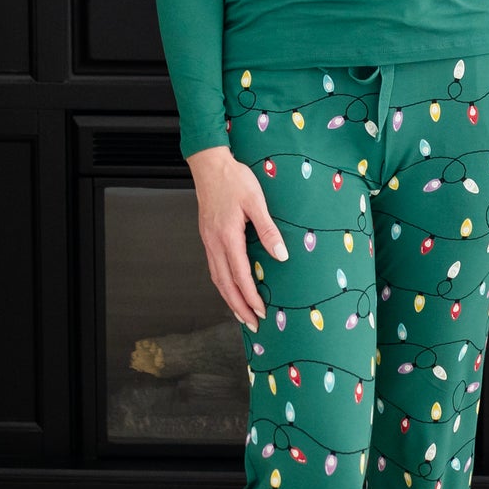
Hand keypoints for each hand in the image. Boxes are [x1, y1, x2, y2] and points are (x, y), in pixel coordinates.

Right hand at [186, 145, 289, 329]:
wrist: (209, 165)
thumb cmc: (234, 180)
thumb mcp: (256, 202)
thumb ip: (268, 230)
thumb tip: (281, 255)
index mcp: (227, 237)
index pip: (240, 276)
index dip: (251, 298)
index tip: (262, 312)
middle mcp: (214, 243)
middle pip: (225, 285)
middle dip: (239, 307)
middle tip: (252, 324)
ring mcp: (208, 241)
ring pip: (217, 278)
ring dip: (228, 298)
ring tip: (240, 313)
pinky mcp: (207, 236)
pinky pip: (213, 267)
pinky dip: (222, 283)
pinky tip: (230, 287)